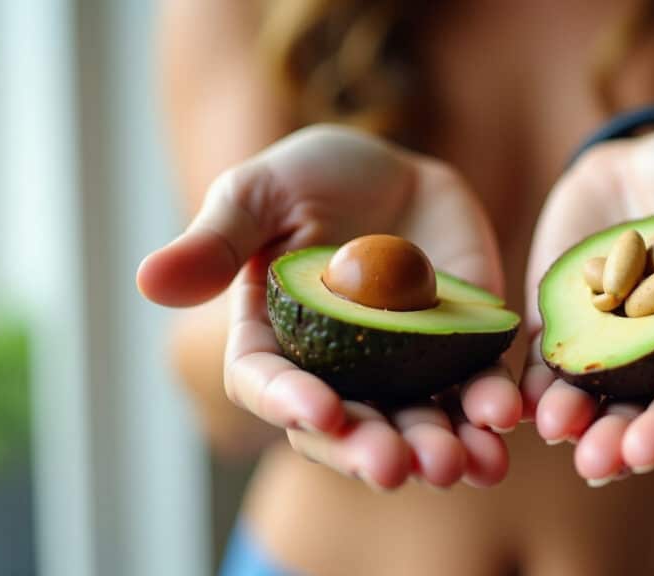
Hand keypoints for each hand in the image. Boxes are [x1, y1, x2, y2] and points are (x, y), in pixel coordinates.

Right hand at [138, 126, 520, 489]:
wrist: (396, 169)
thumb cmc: (313, 178)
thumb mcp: (256, 194)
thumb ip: (217, 241)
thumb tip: (147, 282)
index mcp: (278, 342)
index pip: (271, 387)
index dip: (290, 403)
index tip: (320, 411)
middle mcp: (339, 372)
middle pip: (350, 428)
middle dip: (373, 450)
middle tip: (397, 466)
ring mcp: (404, 367)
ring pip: (419, 423)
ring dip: (440, 449)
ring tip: (464, 464)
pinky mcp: (461, 350)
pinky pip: (476, 388)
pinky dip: (490, 408)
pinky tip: (506, 419)